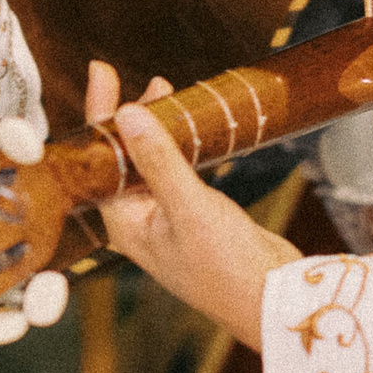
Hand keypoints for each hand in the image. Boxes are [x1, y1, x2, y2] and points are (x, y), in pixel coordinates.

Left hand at [95, 61, 301, 350]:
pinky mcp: (193, 220)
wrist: (273, 301)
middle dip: (132, 118)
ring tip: (169, 95)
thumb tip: (127, 113)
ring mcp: (166, 221)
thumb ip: (159, 159)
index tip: (102, 71)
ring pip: (150, 164)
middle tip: (153, 83)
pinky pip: (176, 174)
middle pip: (122, 158)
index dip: (99, 113)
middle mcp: (138, 221)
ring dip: (158, 130)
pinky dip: (180, 149)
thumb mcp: (189, 206)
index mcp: (124, 223)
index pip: (100, 158)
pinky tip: (192, 133)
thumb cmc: (226, 267)